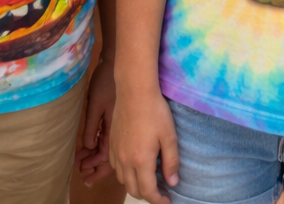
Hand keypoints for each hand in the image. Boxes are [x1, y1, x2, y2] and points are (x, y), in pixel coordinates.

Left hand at [76, 56, 115, 186]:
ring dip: (95, 155)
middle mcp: (118, 130)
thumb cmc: (105, 82)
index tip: (83, 173)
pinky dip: (98, 144)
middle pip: (108, 156)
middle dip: (95, 165)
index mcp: (114, 129)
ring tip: (81, 159)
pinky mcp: (116, 118)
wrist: (116, 63)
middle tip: (81, 169)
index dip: (95, 167)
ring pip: (108, 147)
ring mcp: (118, 124)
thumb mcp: (95, 105)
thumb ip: (92, 127)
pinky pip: (108, 138)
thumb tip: (89, 146)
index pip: (105, 157)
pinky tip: (90, 145)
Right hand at [111, 83, 178, 203]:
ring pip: (123, 180)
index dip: (158, 200)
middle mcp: (125, 161)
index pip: (148, 192)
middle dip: (147, 195)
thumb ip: (171, 162)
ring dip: (135, 184)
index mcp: (141, 161)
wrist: (134, 90)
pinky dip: (125, 173)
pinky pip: (115, 167)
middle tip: (160, 190)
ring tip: (148, 178)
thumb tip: (172, 182)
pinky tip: (135, 164)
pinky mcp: (111, 143)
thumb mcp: (169, 136)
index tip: (167, 201)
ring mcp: (116, 152)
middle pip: (133, 190)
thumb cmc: (155, 111)